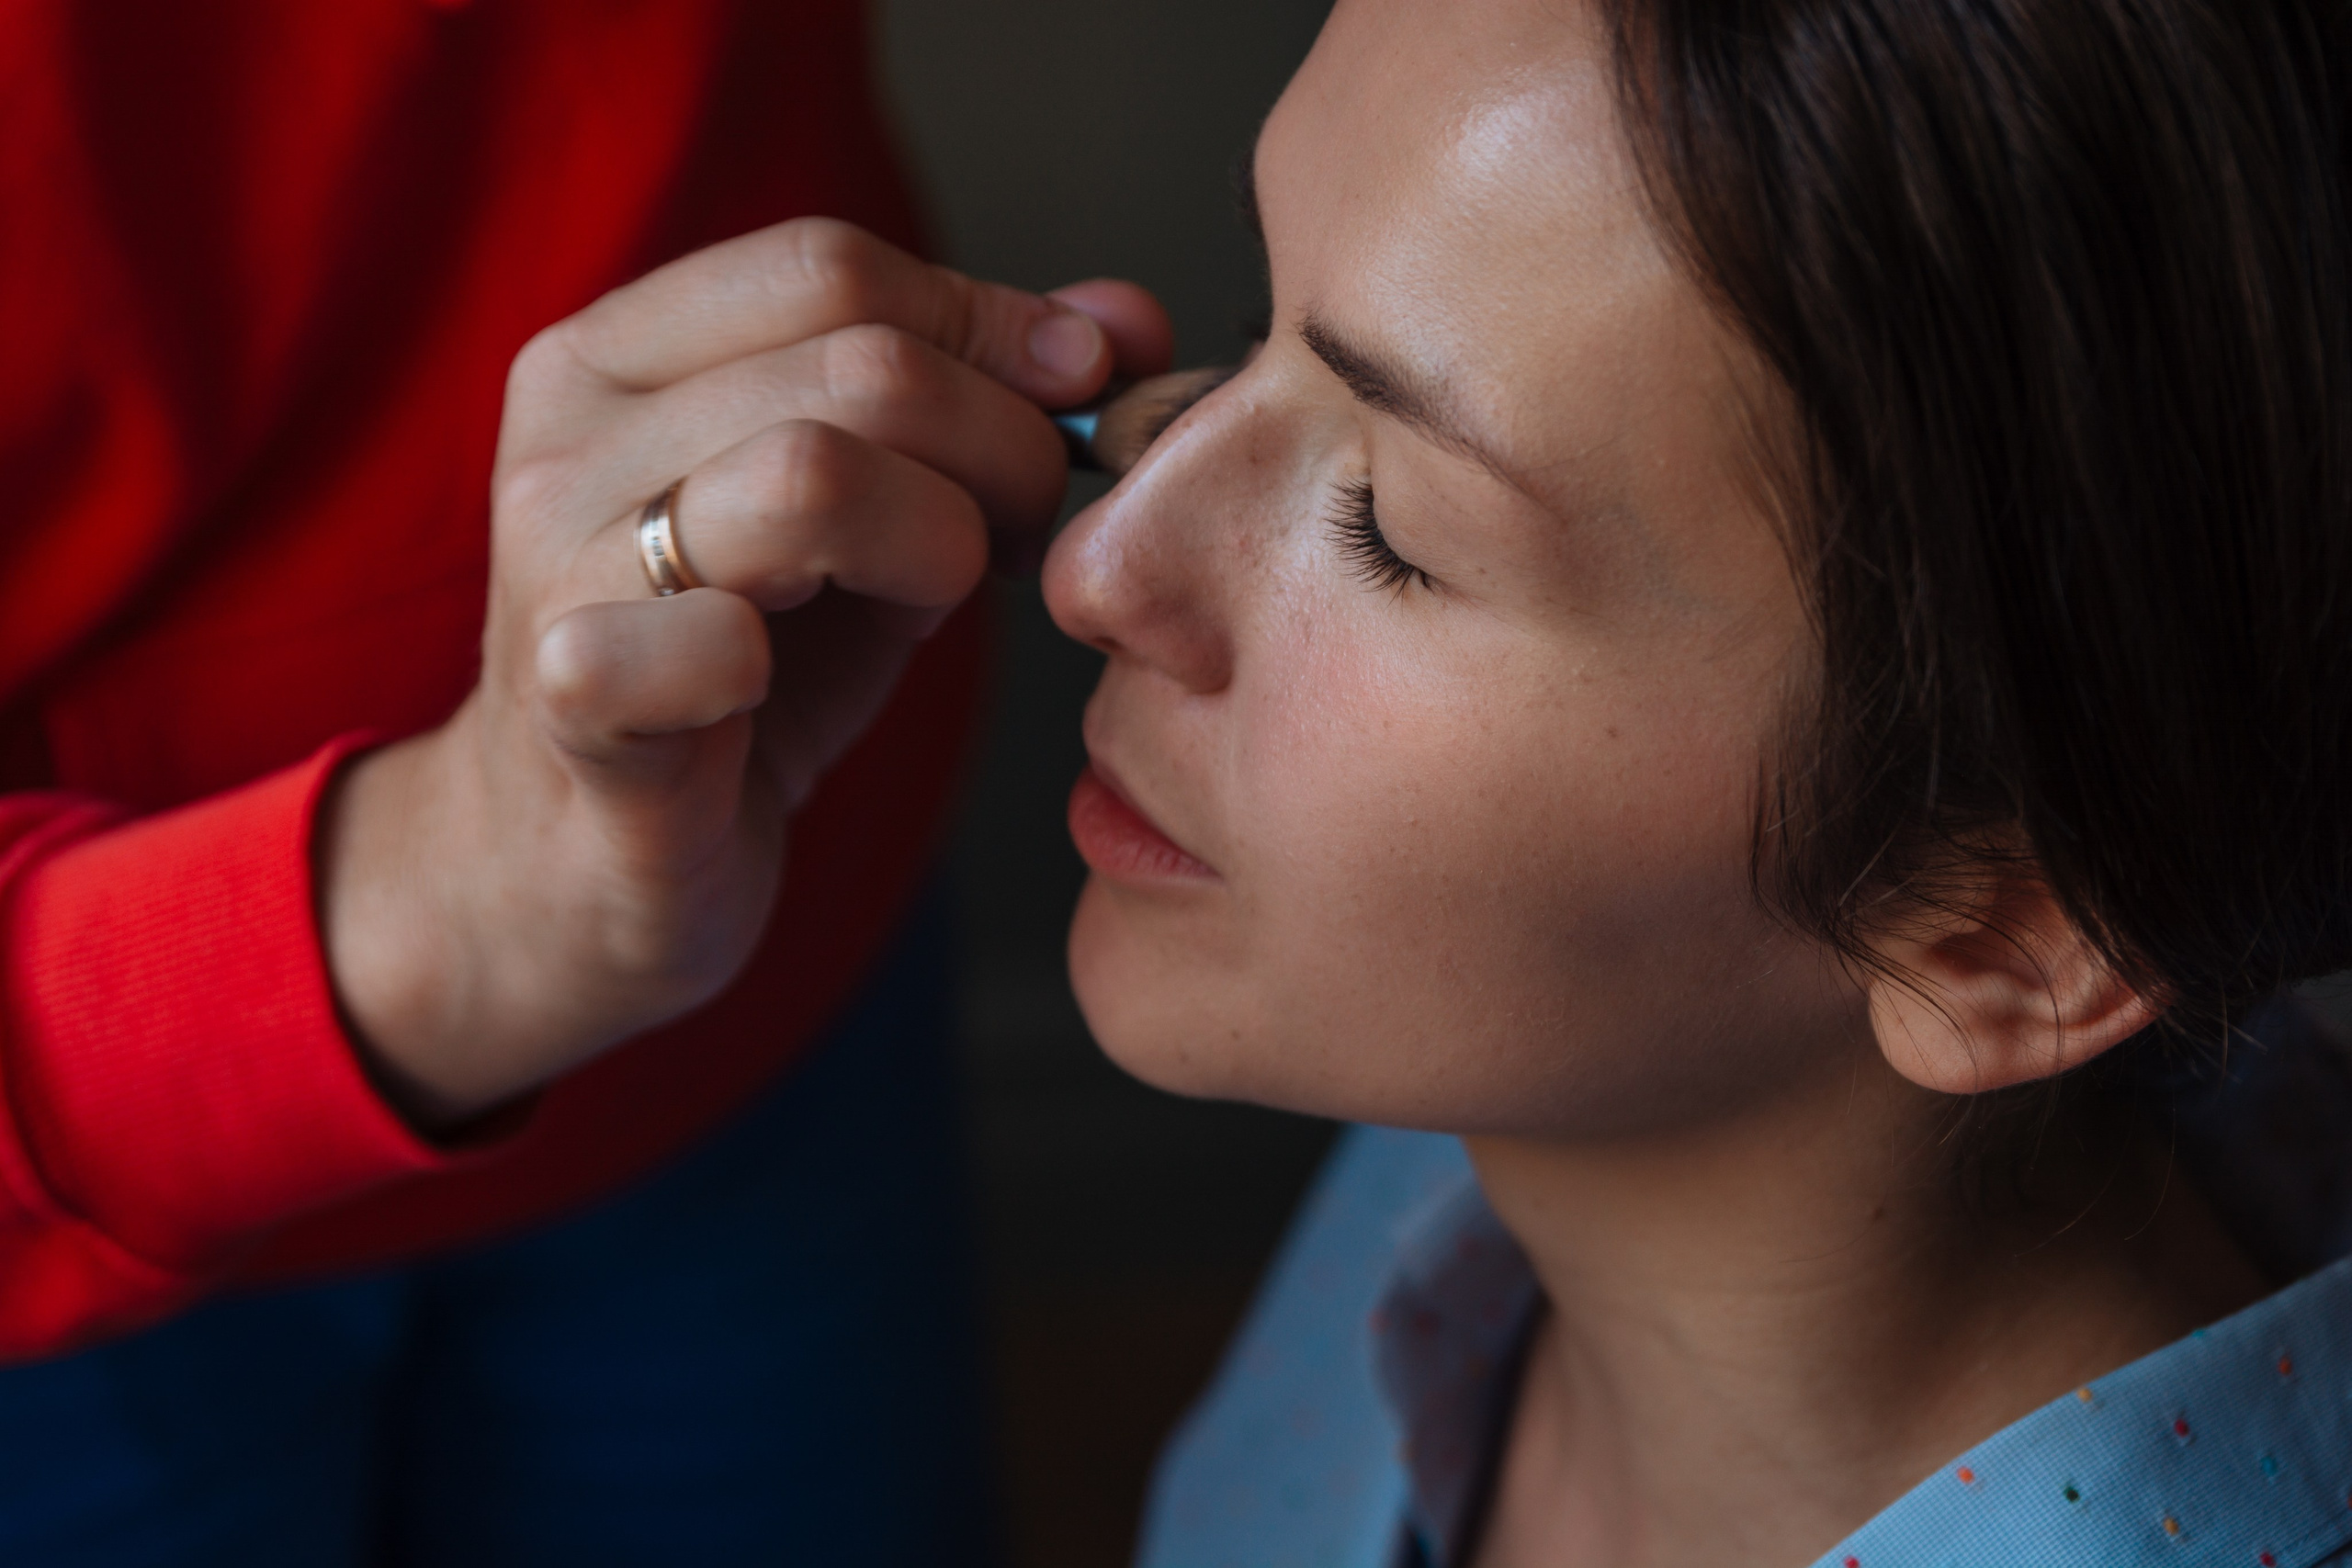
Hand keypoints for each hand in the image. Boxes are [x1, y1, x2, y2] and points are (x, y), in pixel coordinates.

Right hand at [318, 219, 1171, 1127]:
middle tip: (1032, 534)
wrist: (584, 871)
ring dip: (936, 541)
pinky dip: (782, 663)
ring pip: (807, 473)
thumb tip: (1125, 317)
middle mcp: (569, 436)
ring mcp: (556, 564)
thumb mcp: (869, 521)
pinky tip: (779, 693)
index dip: (988, 325)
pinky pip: (708, 640)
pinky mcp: (570, 699)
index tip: (1075, 404)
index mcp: (618, 356)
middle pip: (855, 362)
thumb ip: (980, 401)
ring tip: (940, 601)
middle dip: (1001, 445)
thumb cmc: (739, 682)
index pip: (831, 265)